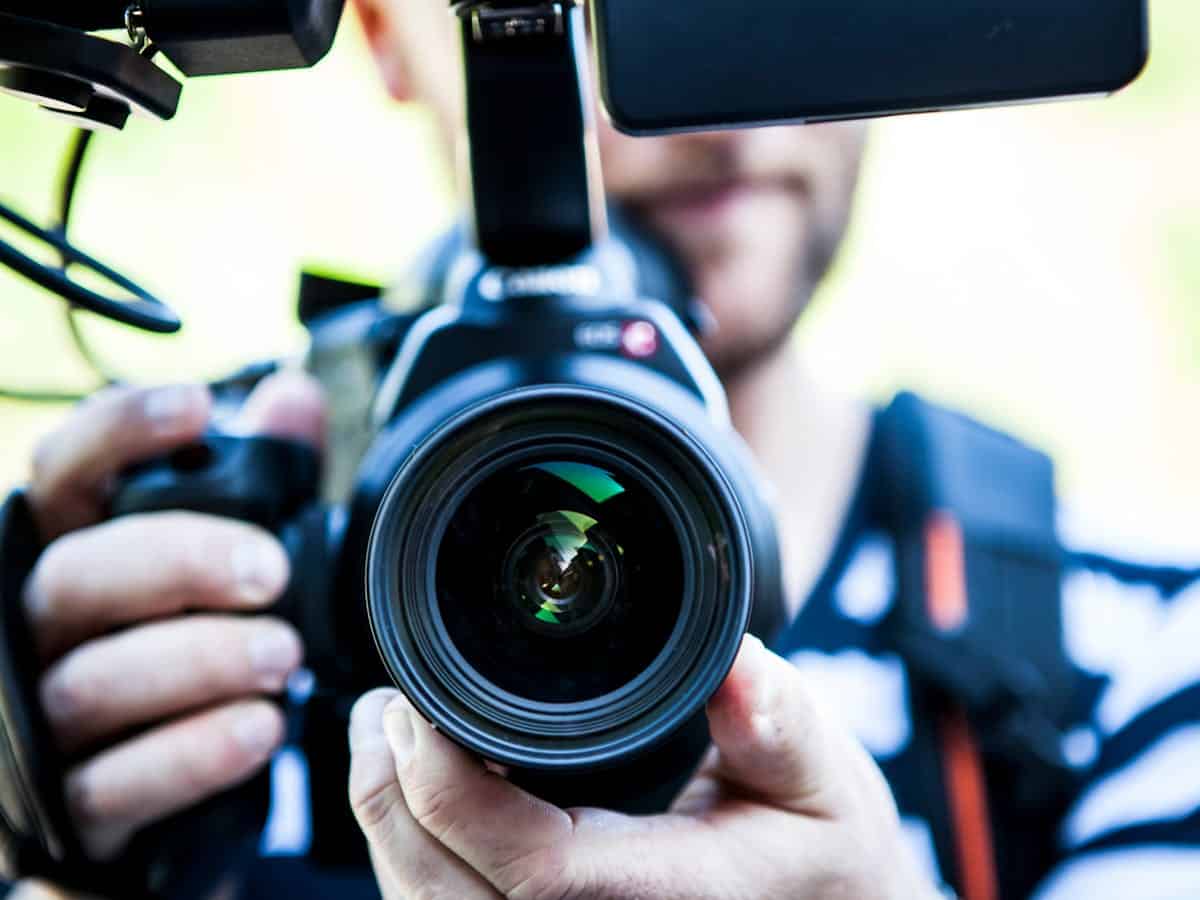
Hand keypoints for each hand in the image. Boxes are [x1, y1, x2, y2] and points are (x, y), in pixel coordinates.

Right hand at [18, 373, 325, 860]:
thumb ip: (262, 479)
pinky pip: (115, 783)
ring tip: (281, 656)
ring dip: (198, 662)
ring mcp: (43, 720)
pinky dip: (191, 755)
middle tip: (268, 573)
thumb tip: (294, 398)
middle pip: (76, 575)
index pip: (65, 473)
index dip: (118, 432)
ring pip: (93, 681)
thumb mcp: (231, 558)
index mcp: (77, 550)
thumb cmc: (191, 641)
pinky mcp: (70, 806)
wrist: (164, 780)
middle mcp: (40, 626)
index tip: (197, 408)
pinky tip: (257, 729)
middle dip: (178, 563)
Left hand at [349, 635, 937, 899]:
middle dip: (388, 800)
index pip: (531, 869)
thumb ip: (780, 722)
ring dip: (389, 832)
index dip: (450, 790)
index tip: (420, 705)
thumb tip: (736, 658)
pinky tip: (416, 800)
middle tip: (382, 707)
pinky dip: (415, 864)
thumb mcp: (824, 779)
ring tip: (383, 739)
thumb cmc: (824, 858)